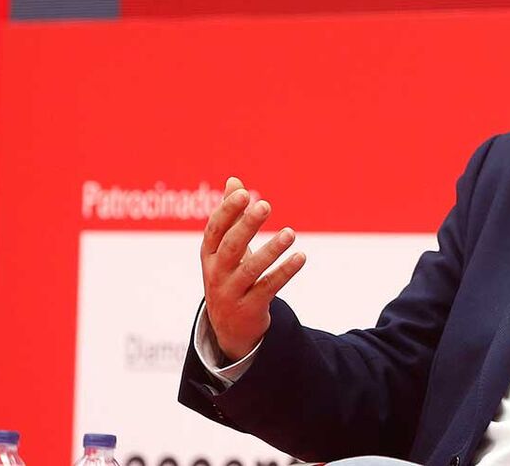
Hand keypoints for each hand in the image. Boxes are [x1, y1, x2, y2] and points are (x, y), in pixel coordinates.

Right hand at [201, 176, 306, 361]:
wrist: (229, 328)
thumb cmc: (229, 276)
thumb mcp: (224, 249)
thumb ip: (230, 216)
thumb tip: (234, 181)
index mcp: (208, 255)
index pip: (214, 230)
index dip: (226, 212)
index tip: (244, 193)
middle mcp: (216, 273)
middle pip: (230, 247)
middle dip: (247, 226)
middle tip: (265, 206)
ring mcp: (231, 293)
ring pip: (251, 269)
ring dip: (271, 250)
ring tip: (291, 233)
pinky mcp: (250, 308)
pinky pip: (268, 288)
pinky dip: (285, 272)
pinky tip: (301, 257)